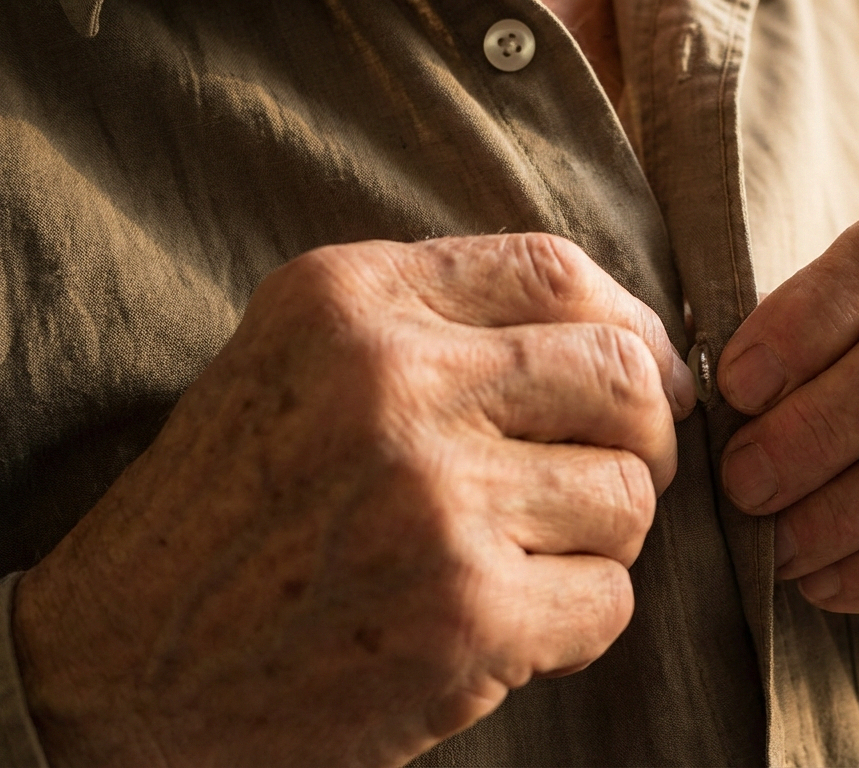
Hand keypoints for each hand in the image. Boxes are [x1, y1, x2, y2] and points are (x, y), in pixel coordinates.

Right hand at [14, 234, 693, 766]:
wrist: (125, 663)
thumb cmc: (232, 511)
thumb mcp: (303, 361)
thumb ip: (440, 324)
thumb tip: (627, 339)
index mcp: (352, 300)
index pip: (556, 271)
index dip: (632, 324)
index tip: (648, 371)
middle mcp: (392, 384)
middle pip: (620, 374)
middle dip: (645, 431)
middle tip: (614, 474)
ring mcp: (431, 500)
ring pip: (628, 493)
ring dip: (603, 538)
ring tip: (528, 558)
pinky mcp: (464, 613)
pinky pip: (610, 598)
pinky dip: (579, 619)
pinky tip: (509, 626)